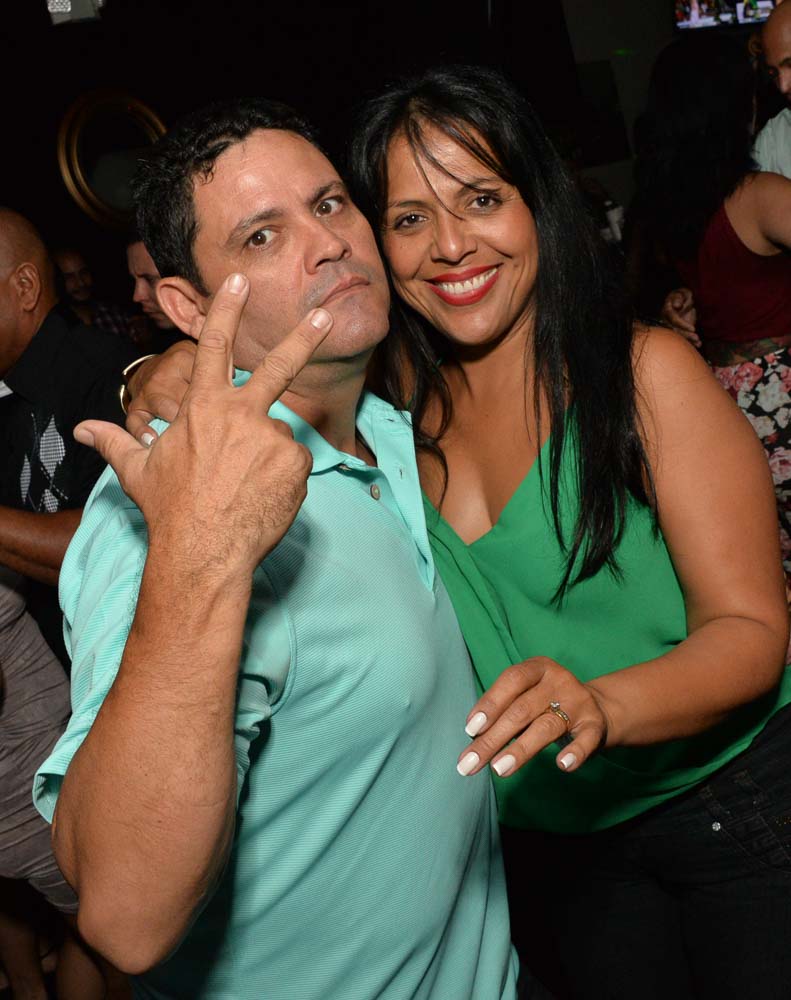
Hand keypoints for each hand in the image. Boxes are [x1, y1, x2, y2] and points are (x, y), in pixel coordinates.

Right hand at [75, 273, 332, 577]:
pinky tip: (261, 496)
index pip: (214, 347)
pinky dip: (282, 479)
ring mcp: (272, 438)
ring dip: (265, 457)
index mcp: (204, 407)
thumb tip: (85, 429)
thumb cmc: (170, 509)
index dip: (227, 310)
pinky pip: (293, 464)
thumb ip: (116, 441)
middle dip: (304, 338)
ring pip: (276, 438)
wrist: (204, 550)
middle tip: (326, 317)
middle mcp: (242, 414)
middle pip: (279, 367)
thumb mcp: (138, 470)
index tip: (240, 280)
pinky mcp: (296, 464)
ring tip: (242, 488)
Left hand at [456, 657, 610, 777]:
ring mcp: (579, 703)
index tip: (470, 729)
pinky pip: (586, 740)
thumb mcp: (527, 696)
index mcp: (538, 668)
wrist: (598, 708)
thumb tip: (473, 739)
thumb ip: (504, 711)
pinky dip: (575, 752)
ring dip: (521, 749)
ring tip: (499, 769)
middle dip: (493, 738)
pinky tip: (562, 765)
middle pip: (522, 709)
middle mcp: (559, 681)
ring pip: (547, 727)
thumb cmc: (547, 703)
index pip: (512, 680)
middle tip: (471, 763)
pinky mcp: (595, 726)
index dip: (490, 703)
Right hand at [661, 287, 700, 346]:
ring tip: (698, 343)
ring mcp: (673, 326)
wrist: (682, 301)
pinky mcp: (679, 330)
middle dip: (686, 335)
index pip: (674, 320)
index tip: (693, 328)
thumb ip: (679, 298)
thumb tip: (676, 306)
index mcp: (667, 311)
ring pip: (679, 335)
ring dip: (689, 340)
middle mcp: (668, 320)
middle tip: (696, 338)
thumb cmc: (682, 296)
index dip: (683, 325)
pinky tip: (698, 345)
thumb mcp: (681, 293)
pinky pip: (683, 337)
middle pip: (675, 330)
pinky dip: (691, 342)